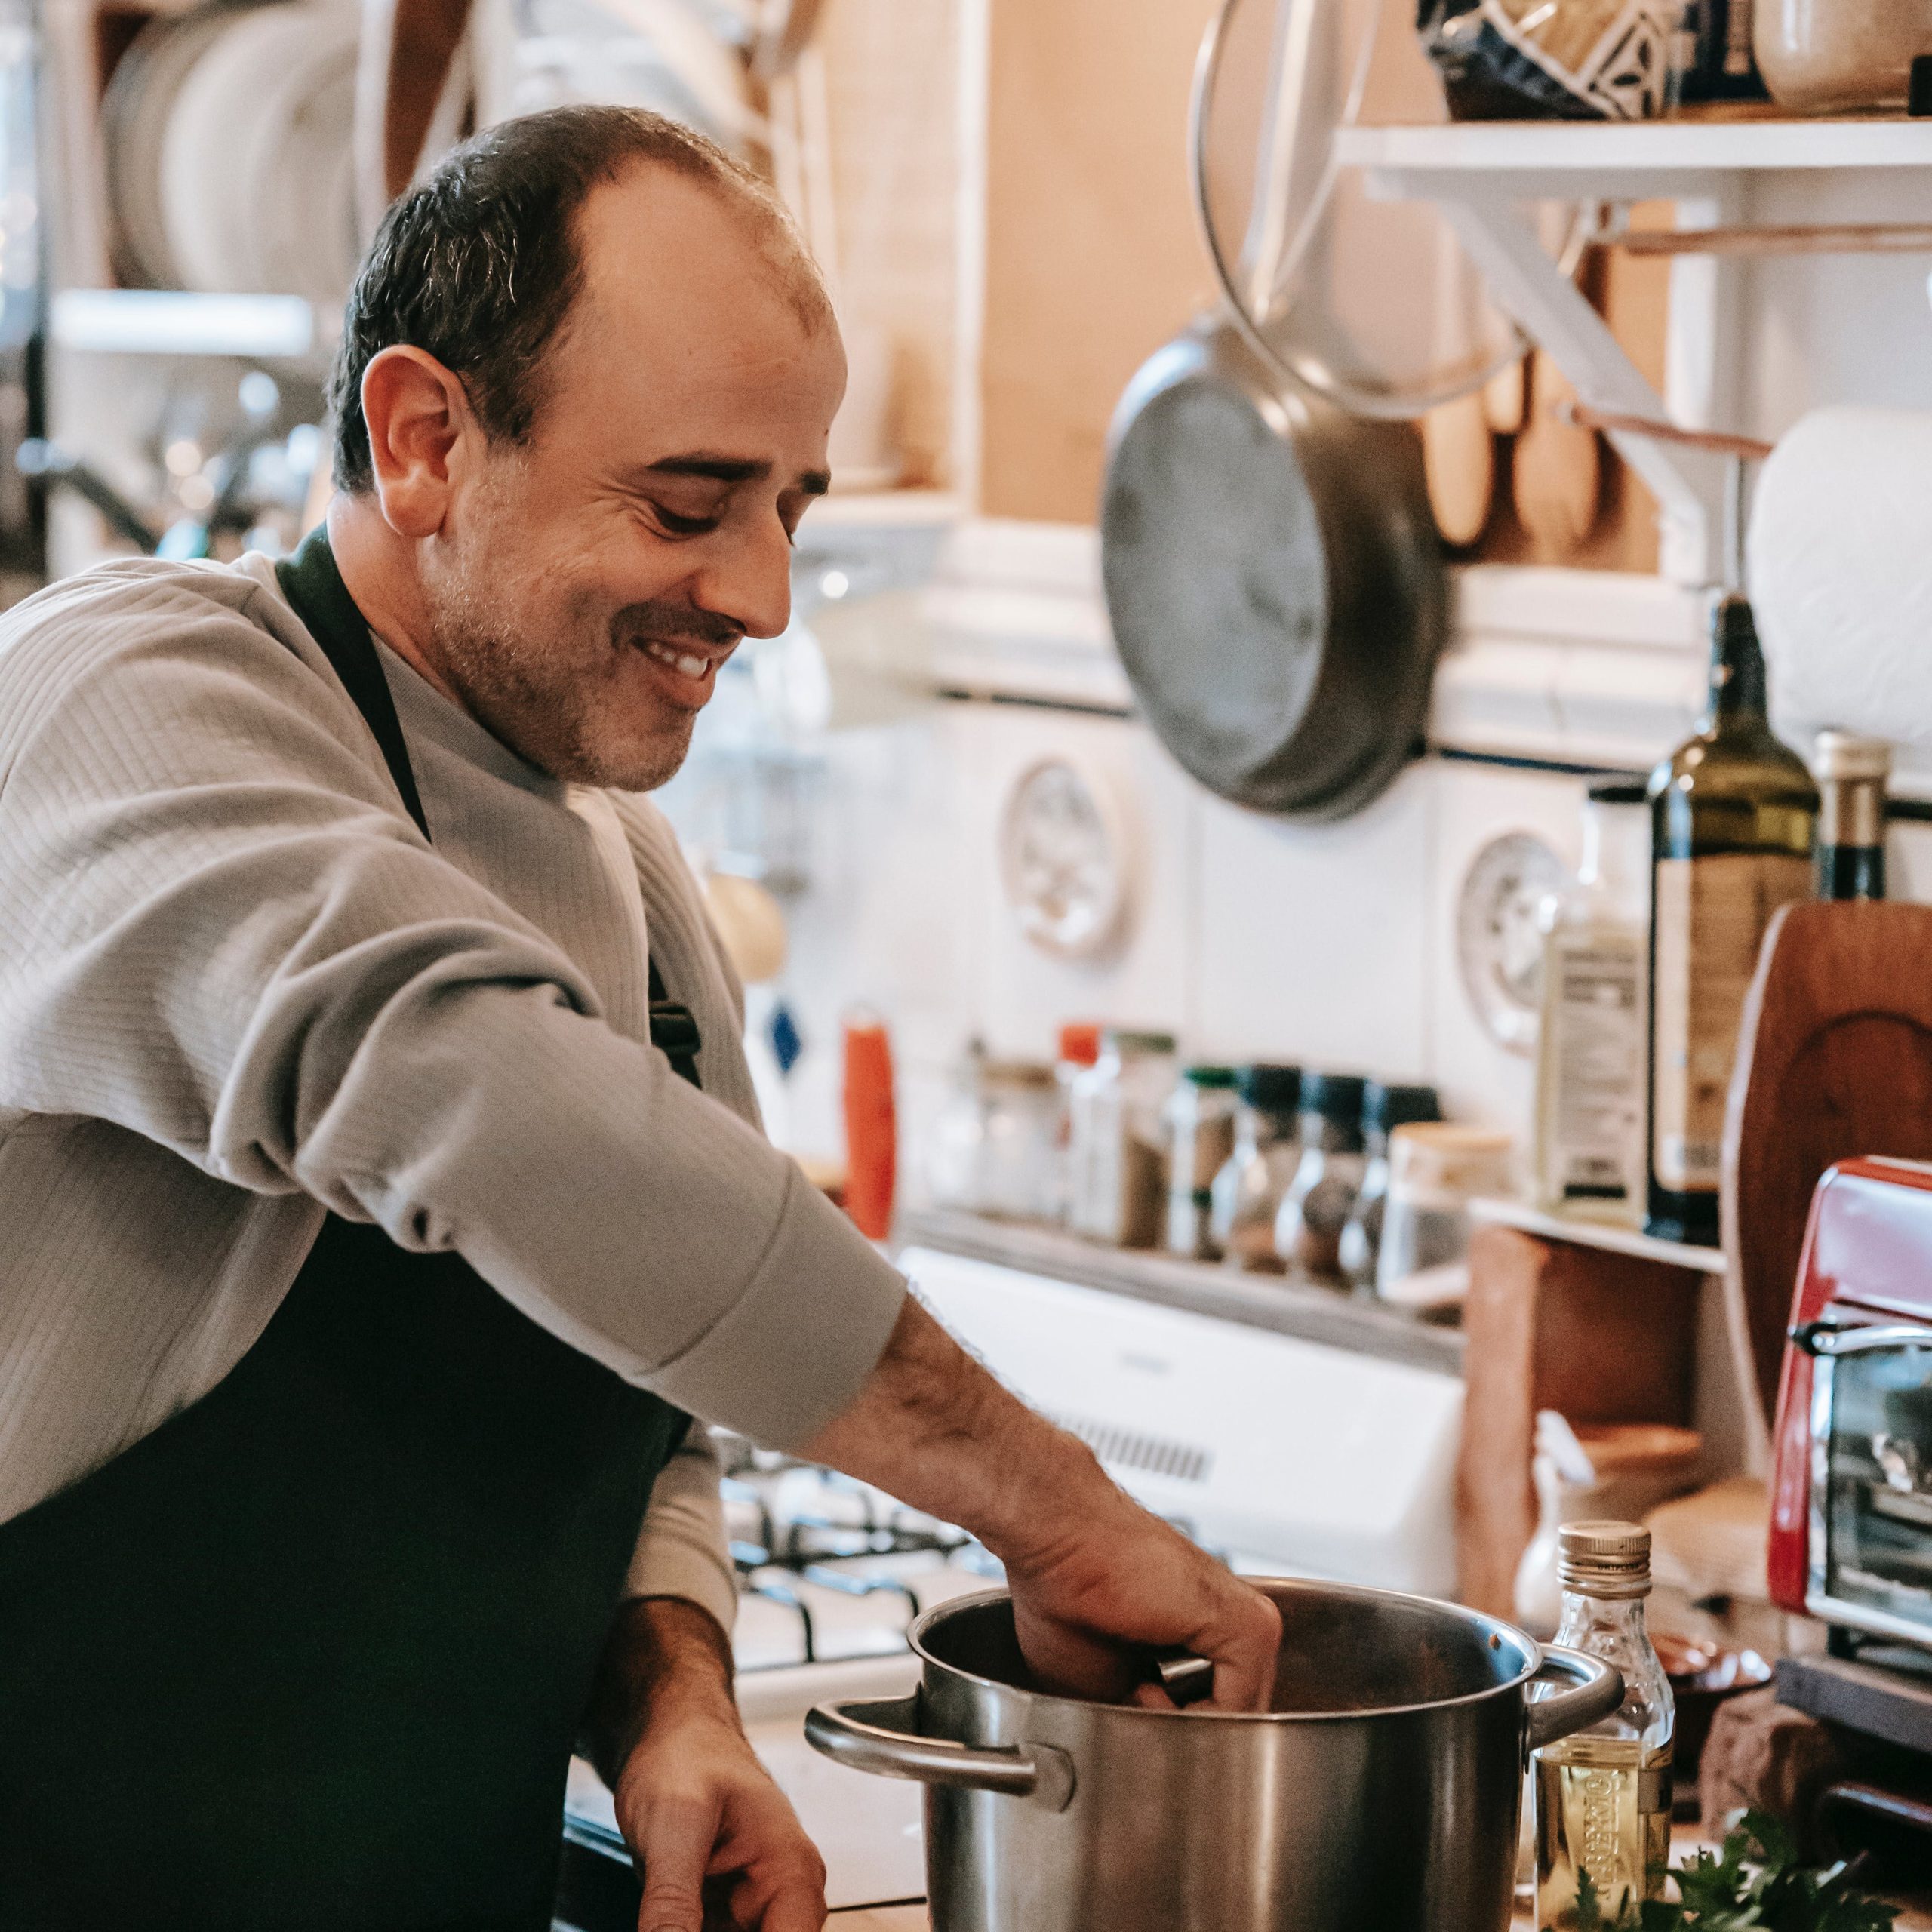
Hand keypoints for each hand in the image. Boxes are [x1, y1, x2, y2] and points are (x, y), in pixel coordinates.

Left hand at [587, 1599, 825, 1931]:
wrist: (666, 1731)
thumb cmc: (686, 1751)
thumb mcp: (674, 1826)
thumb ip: (672, 1903)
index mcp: (792, 1872)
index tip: (696, 1927)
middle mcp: (781, 1897)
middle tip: (671, 1912)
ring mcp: (750, 1910)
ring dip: (692, 1931)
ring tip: (665, 1900)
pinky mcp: (719, 1916)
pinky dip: (680, 1931)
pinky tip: (662, 1912)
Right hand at [801, 1297, 1280, 1711]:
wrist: (1053, 1533)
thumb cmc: (1060, 1592)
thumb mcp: (1101, 1682)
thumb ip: (1139, 1717)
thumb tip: (1151, 1761)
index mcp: (1200, 1634)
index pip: (1212, 1716)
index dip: (1167, 1737)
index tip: (1122, 1715)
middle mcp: (1232, 1626)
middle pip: (1229, 1720)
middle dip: (1175, 1735)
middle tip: (1128, 1704)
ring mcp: (1249, 1625)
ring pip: (1238, 1720)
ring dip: (1181, 1729)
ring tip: (1134, 1690)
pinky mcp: (1250, 1627)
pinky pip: (1242, 1708)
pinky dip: (1192, 1719)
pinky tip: (1147, 1687)